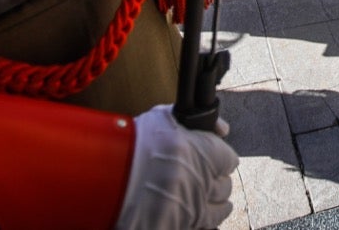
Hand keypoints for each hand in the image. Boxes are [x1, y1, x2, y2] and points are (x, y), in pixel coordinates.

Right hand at [115, 105, 238, 229]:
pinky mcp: (182, 226)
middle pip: (226, 185)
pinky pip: (204, 225)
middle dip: (217, 180)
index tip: (213, 156)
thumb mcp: (163, 119)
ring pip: (220, 208)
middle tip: (206, 176)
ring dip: (214, 202)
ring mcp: (194, 208)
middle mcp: (205, 182)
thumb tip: (220, 128)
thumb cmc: (134, 145)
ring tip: (204, 197)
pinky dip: (202, 220)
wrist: (108, 178)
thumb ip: (194, 120)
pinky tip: (194, 215)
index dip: (220, 157)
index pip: (229, 159)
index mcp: (207, 154)